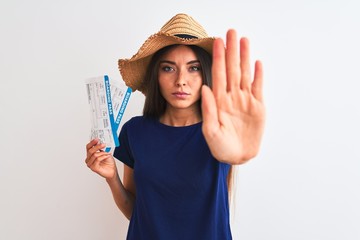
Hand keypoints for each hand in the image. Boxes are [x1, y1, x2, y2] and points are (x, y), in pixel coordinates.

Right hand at [85, 139, 117, 178]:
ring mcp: (90, 164)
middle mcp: (88, 159)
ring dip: (103, 153)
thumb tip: (99, 142)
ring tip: (107, 154)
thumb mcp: (105, 152)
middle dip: (97, 146)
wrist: (112, 170)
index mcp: (90, 155)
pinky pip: (98, 159)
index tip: (97, 139)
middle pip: (90, 150)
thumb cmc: (108, 162)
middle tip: (103, 144)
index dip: (92, 142)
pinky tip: (107, 156)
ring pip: (95, 155)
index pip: (88, 147)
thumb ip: (101, 148)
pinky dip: (103, 157)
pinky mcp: (93, 168)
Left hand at [201, 29, 264, 163]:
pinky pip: (258, 88)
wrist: (236, 157)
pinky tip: (257, 62)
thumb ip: (209, 109)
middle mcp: (231, 97)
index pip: (218, 74)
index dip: (218, 58)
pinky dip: (259, 75)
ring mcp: (245, 101)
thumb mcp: (210, 130)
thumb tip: (205, 87)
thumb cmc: (220, 146)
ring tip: (244, 41)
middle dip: (231, 51)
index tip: (216, 42)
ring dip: (245, 58)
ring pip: (246, 74)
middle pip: (232, 69)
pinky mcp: (258, 107)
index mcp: (219, 101)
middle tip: (231, 32)